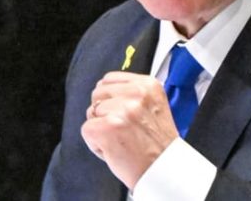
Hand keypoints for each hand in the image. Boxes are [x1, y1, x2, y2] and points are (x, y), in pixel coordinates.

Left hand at [81, 71, 178, 188]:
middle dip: (104, 112)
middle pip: (97, 93)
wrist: (164, 171)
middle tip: (124, 130)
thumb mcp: (153, 107)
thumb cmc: (157, 146)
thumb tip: (103, 88)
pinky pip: (86, 129)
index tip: (124, 115)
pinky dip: (95, 144)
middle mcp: (136, 94)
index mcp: (148, 85)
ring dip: (100, 129)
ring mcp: (122, 110)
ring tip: (121, 141)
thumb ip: (132, 94)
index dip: (111, 99)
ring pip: (91, 112)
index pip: (109, 79)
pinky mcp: (107, 127)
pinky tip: (114, 150)